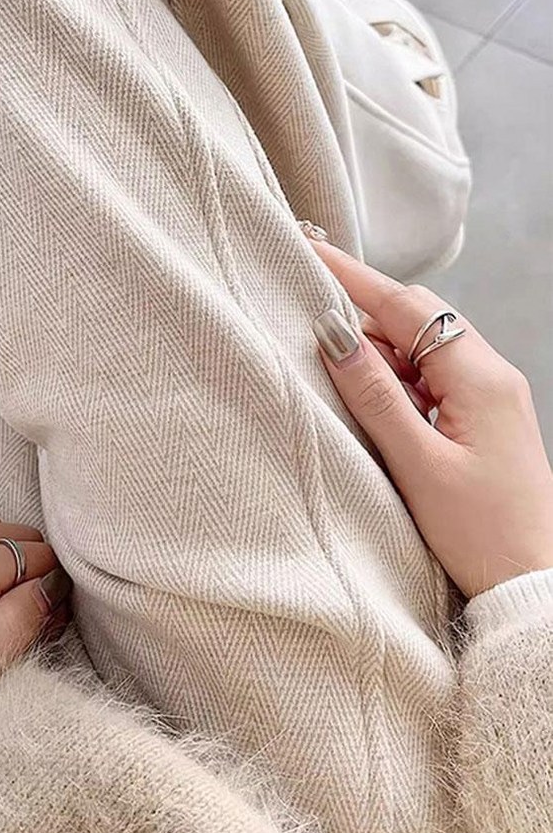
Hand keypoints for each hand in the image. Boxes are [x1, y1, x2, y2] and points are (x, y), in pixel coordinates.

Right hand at [310, 245, 552, 599]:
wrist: (531, 584)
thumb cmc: (483, 536)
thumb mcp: (417, 466)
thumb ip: (374, 396)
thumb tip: (333, 334)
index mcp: (481, 378)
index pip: (408, 306)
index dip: (352, 277)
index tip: (306, 248)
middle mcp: (493, 376)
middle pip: (418, 319)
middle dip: (362, 309)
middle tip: (303, 304)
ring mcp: (493, 398)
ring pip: (425, 349)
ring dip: (378, 350)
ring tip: (329, 362)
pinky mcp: (486, 422)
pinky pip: (435, 379)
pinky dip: (398, 380)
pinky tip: (371, 400)